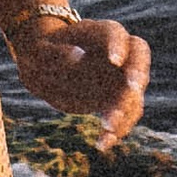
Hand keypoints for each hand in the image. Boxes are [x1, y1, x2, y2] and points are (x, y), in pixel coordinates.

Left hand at [10, 9, 150, 150]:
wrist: (48, 68)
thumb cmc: (42, 53)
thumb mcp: (38, 51)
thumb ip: (52, 53)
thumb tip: (77, 59)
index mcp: (96, 33)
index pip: (114, 33)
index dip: (117, 45)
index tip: (114, 61)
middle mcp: (116, 52)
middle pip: (138, 56)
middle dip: (137, 72)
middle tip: (132, 88)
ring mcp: (120, 76)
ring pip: (135, 90)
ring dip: (127, 109)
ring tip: (109, 126)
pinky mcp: (117, 99)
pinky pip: (126, 114)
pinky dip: (118, 129)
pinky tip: (103, 143)